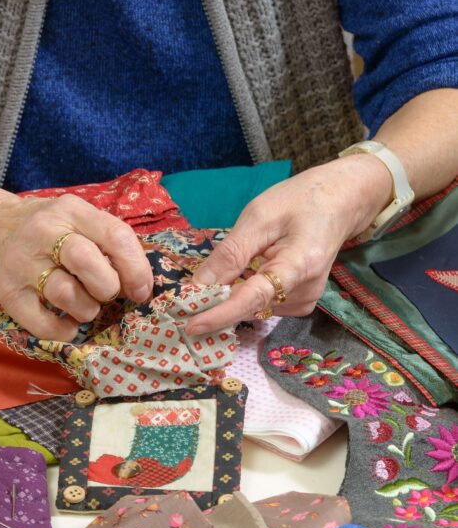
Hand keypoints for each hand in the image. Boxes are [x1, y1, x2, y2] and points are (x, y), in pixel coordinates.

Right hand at [0, 192, 153, 341]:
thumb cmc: (47, 228)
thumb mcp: (76, 217)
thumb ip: (107, 241)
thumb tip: (139, 285)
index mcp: (70, 211)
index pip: (114, 236)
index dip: (135, 269)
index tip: (140, 290)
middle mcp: (43, 233)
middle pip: (87, 262)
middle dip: (108, 288)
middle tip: (106, 293)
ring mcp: (22, 264)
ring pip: (66, 295)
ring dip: (87, 310)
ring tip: (84, 306)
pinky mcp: (7, 292)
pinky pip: (42, 323)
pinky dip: (64, 331)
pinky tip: (68, 324)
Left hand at [186, 155, 392, 334]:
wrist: (342, 201)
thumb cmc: (300, 201)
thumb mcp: (259, 217)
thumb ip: (230, 253)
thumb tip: (198, 286)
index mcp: (300, 264)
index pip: (254, 298)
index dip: (220, 314)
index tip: (191, 326)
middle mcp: (307, 290)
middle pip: (250, 306)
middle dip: (216, 303)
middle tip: (185, 296)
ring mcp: (306, 299)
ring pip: (253, 306)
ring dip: (232, 294)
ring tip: (233, 264)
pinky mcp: (301, 302)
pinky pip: (262, 303)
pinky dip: (246, 293)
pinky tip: (249, 271)